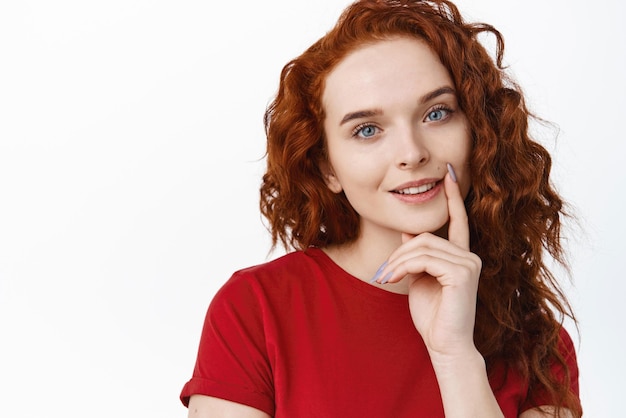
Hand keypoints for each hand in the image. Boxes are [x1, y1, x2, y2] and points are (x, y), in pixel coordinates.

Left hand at [373, 167, 481, 357]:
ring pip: (422, 246)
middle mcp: (469, 256)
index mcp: (460, 256)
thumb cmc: (432, 315)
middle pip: (424, 236)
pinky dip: (404, 267)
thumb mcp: (420, 278)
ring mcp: (469, 263)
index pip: (457, 220)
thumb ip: (418, 254)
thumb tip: (408, 232)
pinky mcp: (463, 273)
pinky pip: (424, 258)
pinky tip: (394, 280)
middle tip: (382, 274)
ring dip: (397, 262)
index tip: (448, 174)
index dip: (453, 196)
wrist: (443, 344)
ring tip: (385, 278)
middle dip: (398, 253)